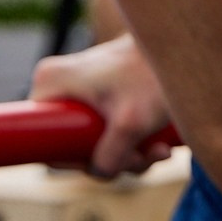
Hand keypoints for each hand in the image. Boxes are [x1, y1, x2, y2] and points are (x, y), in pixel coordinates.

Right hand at [29, 35, 173, 177]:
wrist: (177, 48)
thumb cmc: (152, 76)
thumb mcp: (130, 124)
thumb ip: (110, 157)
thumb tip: (99, 172)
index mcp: (49, 82)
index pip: (43, 141)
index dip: (74, 162)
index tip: (107, 161)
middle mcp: (57, 84)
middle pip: (72, 144)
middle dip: (111, 159)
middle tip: (140, 158)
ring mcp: (77, 89)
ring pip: (94, 141)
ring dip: (128, 155)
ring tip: (158, 149)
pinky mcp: (97, 94)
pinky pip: (106, 130)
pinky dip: (132, 142)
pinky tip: (159, 145)